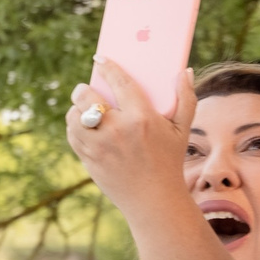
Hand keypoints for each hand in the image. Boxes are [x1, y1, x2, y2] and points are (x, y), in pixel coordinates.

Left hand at [65, 58, 191, 212]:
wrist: (153, 201)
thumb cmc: (169, 162)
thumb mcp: (182, 131)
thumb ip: (186, 98)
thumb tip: (185, 71)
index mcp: (142, 118)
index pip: (119, 82)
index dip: (107, 67)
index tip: (100, 58)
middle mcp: (117, 130)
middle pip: (86, 97)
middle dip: (83, 88)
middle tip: (86, 88)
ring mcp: (100, 146)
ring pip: (74, 116)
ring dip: (76, 108)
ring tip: (83, 107)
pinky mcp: (89, 160)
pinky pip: (72, 135)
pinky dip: (74, 127)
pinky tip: (82, 125)